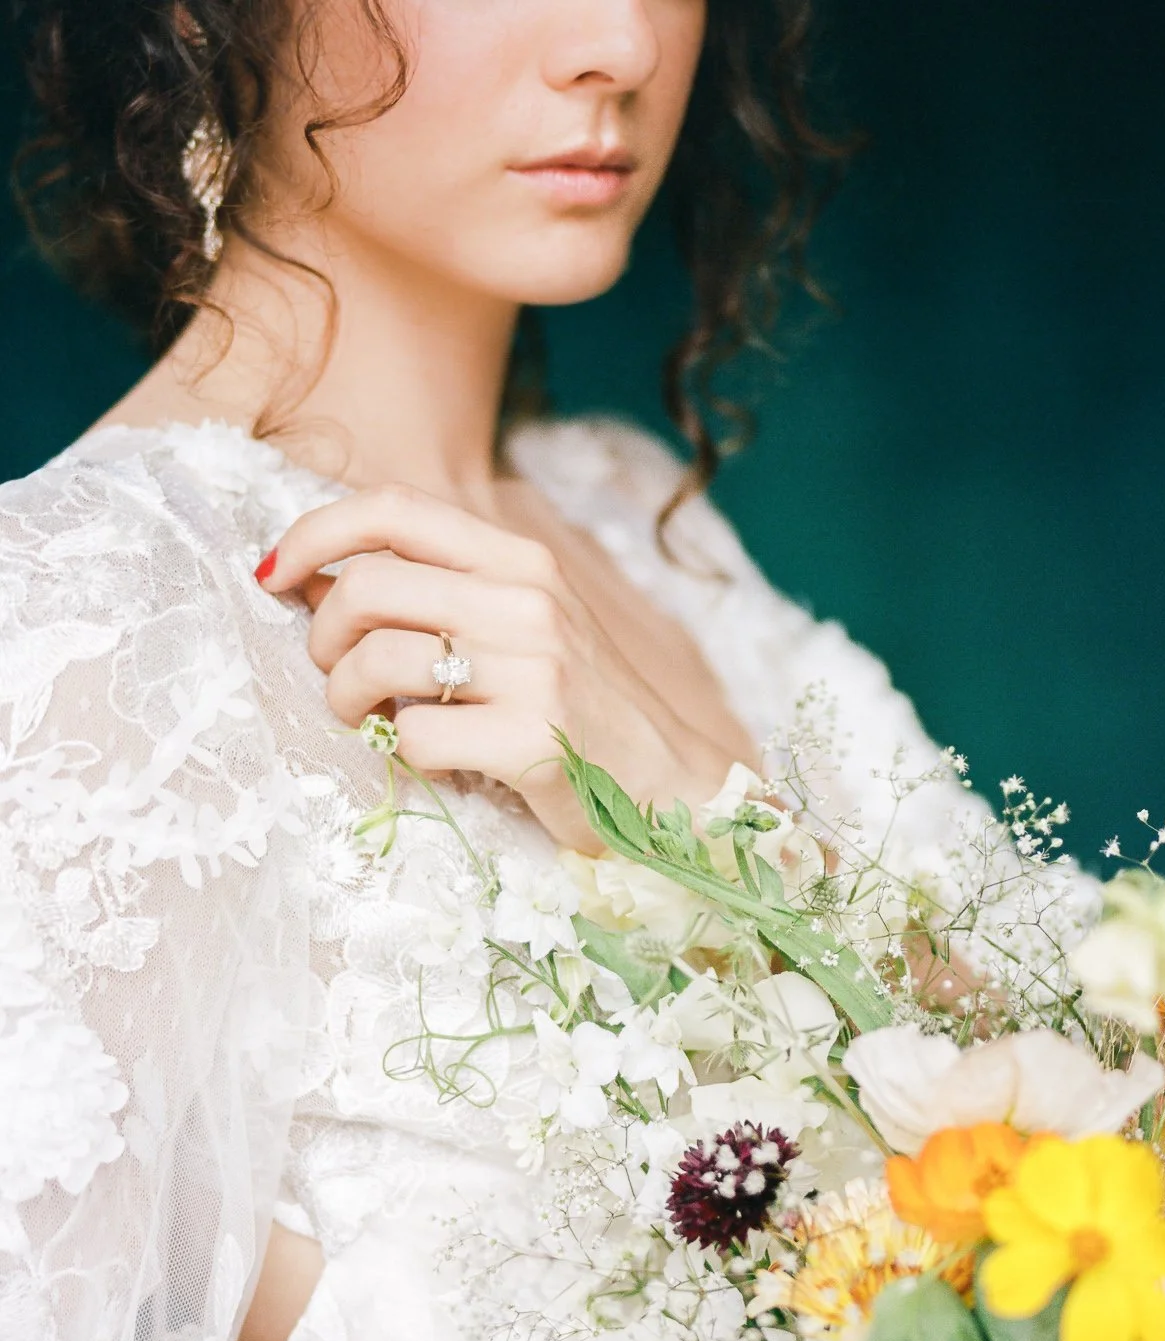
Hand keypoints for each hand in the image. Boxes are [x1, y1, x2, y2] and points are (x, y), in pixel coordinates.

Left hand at [258, 484, 744, 851]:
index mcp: (521, 560)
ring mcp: (535, 671)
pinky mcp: (534, 741)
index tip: (274, 574)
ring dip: (346, 698)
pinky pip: (417, 738)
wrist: (672, 788)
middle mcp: (529, 602)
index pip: (392, 509)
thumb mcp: (525, 625)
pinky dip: (403, 755)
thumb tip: (321, 575)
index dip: (313, 533)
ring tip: (366, 720)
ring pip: (378, 660)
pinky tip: (432, 760)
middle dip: (321, 635)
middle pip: (365, 586)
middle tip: (332, 672)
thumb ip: (445, 591)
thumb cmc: (582, 711)